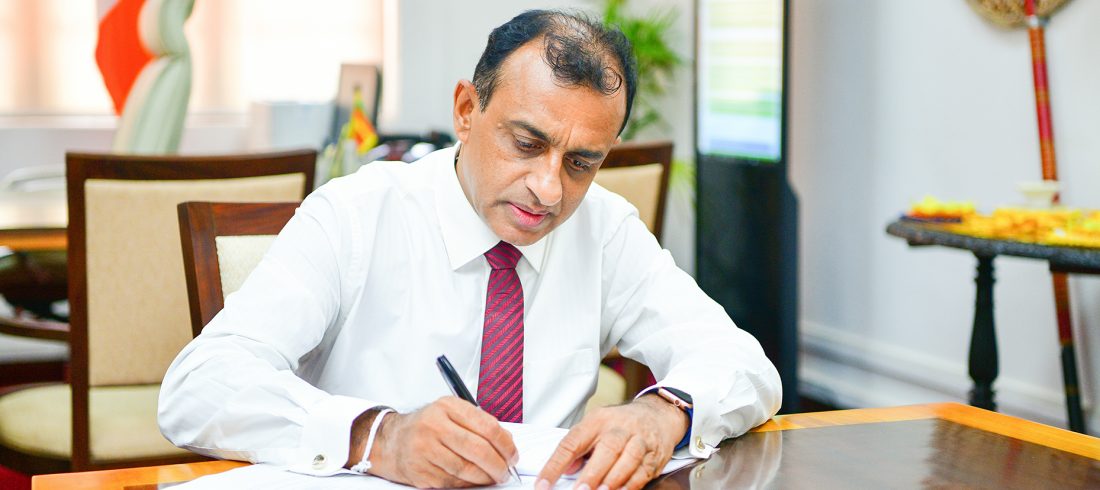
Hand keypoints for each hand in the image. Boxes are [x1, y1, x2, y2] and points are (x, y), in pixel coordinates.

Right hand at [352, 397, 518, 487]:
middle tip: (505, 471)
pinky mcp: (421, 472)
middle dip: (499, 465)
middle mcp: (435, 426)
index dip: (506, 445)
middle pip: (479, 450)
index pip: (487, 427)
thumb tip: (507, 442)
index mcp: (447, 407)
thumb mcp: (451, 413)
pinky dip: (468, 484)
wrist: (391, 441)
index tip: (512, 454)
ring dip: (485, 478)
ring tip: (492, 477)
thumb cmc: (427, 426)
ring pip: (467, 470)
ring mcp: (426, 450)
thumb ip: (479, 423)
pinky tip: (473, 480)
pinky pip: (453, 482)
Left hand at [537, 394, 688, 489]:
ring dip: (614, 478)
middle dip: (593, 473)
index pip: (572, 442)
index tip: (543, 484)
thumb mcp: (595, 427)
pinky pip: (644, 470)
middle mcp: (619, 427)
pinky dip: (633, 483)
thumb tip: (565, 470)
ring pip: (629, 457)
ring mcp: (640, 439)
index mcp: (597, 421)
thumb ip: (579, 449)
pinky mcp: (654, 454)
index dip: (555, 465)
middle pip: (607, 448)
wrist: (657, 414)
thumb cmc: (620, 425)